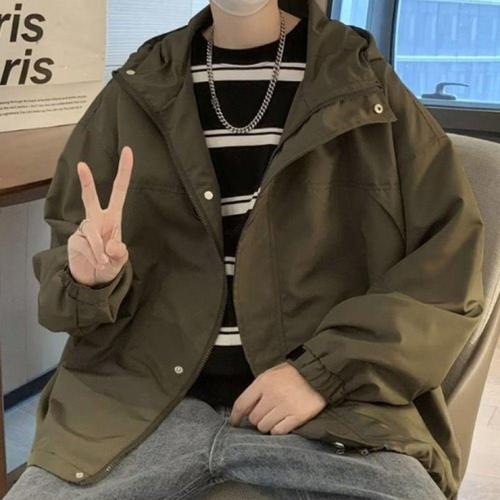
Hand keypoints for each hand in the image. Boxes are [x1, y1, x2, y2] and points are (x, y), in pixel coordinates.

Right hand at [67, 145, 133, 286]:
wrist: (92, 280)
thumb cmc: (110, 264)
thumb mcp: (121, 260)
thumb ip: (120, 252)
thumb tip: (110, 246)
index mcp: (113, 218)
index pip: (118, 191)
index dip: (124, 172)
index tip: (128, 151)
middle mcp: (97, 219)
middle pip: (90, 198)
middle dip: (86, 182)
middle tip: (81, 164)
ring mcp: (84, 229)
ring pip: (93, 235)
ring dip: (100, 252)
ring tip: (104, 263)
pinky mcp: (74, 240)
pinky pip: (86, 247)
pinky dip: (94, 258)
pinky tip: (96, 264)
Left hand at [229, 361, 326, 434]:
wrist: (317, 373)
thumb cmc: (293, 373)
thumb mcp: (271, 374)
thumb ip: (258, 390)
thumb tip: (245, 409)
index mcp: (263, 382)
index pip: (242, 403)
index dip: (235, 416)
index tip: (234, 423)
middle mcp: (272, 395)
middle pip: (254, 418)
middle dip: (257, 418)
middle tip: (265, 413)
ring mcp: (285, 407)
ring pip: (265, 427)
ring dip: (268, 425)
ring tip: (276, 416)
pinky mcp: (298, 416)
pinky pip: (279, 431)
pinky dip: (279, 429)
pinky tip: (283, 421)